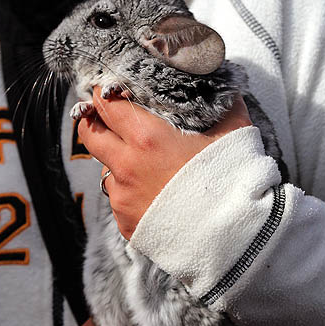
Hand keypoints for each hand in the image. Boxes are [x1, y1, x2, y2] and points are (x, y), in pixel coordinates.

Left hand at [78, 89, 250, 238]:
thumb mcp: (234, 134)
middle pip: (89, 134)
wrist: (235, 238)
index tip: (112, 90)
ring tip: (148, 164)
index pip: (106, 105)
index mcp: (147, 138)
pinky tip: (155, 192)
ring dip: (118, 161)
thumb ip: (225, 106)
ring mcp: (123, 198)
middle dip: (95, 121)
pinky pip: (118, 198)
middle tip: (109, 118)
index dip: (106, 93)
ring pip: (105, 169)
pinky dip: (130, 191)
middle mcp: (127, 167)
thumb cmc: (233, 182)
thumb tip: (225, 88)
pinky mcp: (126, 223)